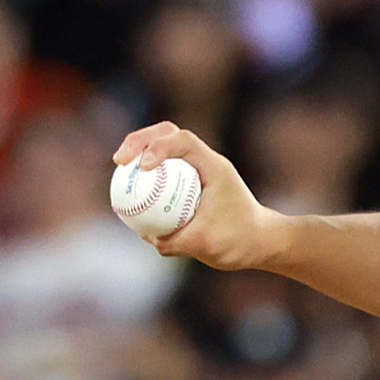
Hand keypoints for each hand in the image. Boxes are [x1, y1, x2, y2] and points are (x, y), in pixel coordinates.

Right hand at [113, 122, 286, 270]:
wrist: (260, 242)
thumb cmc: (240, 241)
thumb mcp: (207, 244)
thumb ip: (175, 241)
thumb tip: (147, 235)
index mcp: (214, 167)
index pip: (183, 141)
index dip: (157, 146)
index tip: (142, 167)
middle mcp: (205, 162)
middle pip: (167, 134)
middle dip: (139, 140)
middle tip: (119, 161)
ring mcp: (197, 171)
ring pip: (163, 148)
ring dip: (139, 152)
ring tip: (119, 168)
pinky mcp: (191, 184)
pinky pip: (164, 172)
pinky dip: (146, 175)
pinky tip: (129, 192)